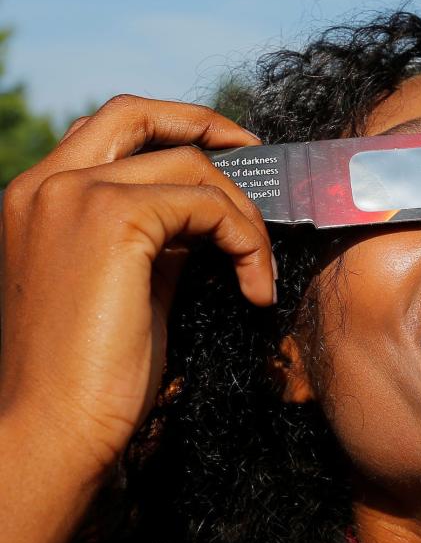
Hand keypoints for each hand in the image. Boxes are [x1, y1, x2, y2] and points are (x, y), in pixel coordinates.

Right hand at [0, 95, 273, 479]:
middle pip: (141, 114)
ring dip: (242, 214)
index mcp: (39, 197)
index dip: (173, 124)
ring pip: (190, 164)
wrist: (55, 427)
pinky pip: (208, 205)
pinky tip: (255, 290)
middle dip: (209, 128)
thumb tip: (207, 219)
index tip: (228, 149)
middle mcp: (47, 183)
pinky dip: (247, 241)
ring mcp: (74, 195)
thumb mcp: (126, 285)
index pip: (110, 127)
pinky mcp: (112, 220)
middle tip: (258, 160)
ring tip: (259, 272)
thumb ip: (155, 240)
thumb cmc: (91, 373)